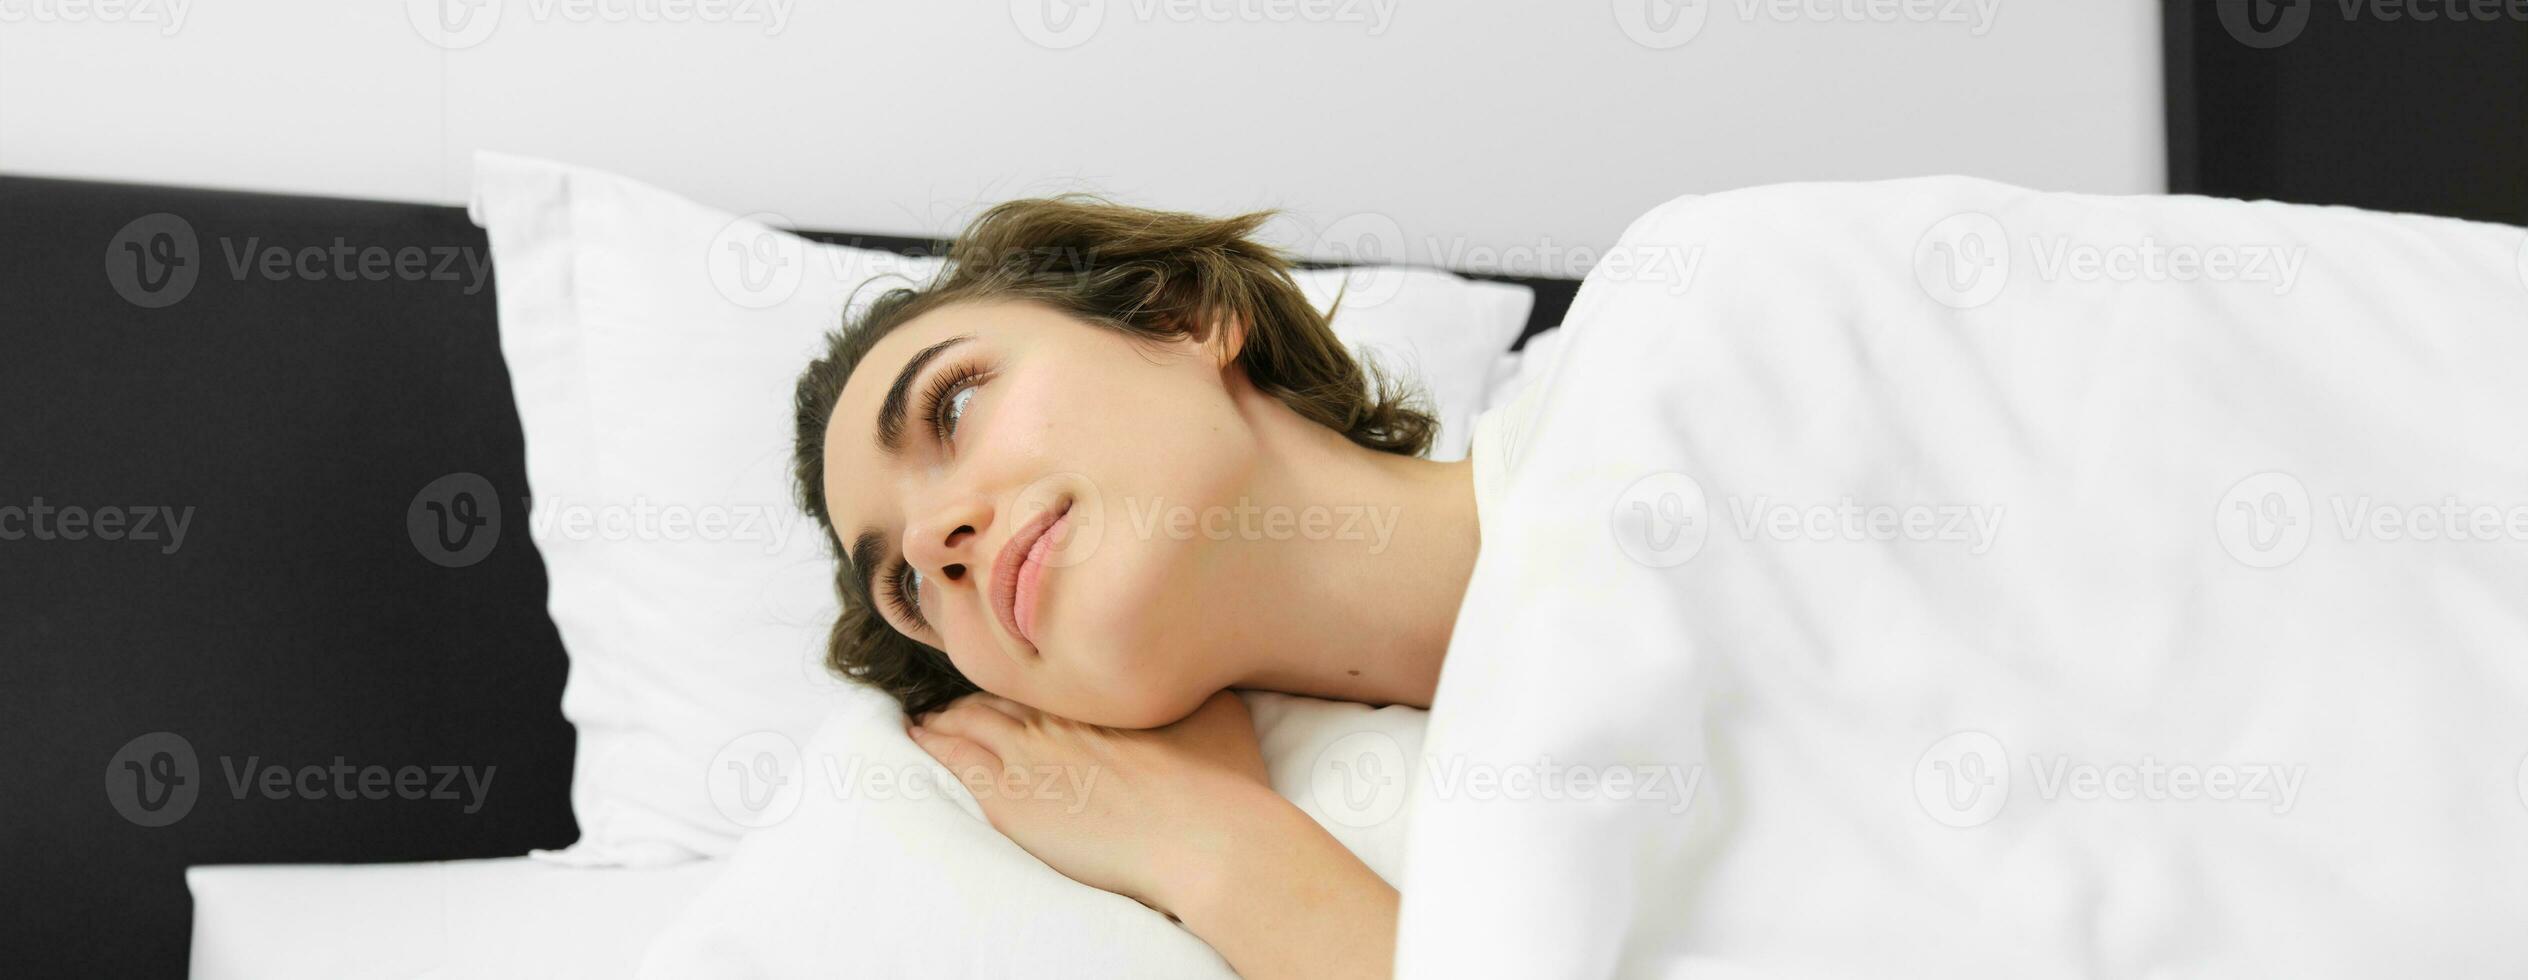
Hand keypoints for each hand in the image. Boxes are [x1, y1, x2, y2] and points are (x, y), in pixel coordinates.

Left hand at [906, 689, 1277, 917]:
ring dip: (948, 715)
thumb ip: (1192, 684)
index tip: (1011, 670)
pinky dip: (934, 743)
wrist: (1202, 836)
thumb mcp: (1221, 711)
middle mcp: (1060, 712)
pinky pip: (956, 760)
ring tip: (931, 716)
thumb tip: (1188, 659)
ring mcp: (1030, 752)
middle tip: (957, 696)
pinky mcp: (1012, 798)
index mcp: (1103, 692)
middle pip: (1003, 693)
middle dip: (977, 694)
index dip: (1023, 672)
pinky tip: (920, 737)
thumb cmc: (1220, 782)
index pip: (1044, 673)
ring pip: (972, 720)